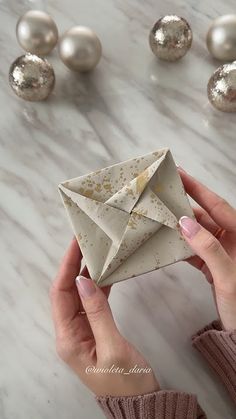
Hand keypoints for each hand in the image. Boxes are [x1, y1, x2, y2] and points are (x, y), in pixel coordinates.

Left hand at [50, 238, 158, 396]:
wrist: (141, 403)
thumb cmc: (127, 381)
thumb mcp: (112, 347)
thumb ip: (97, 313)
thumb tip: (82, 281)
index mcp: (68, 339)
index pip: (60, 295)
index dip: (66, 268)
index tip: (75, 245)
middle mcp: (70, 332)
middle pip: (67, 292)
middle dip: (74, 266)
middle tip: (85, 242)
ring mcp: (83, 331)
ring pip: (81, 295)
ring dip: (87, 274)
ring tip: (96, 252)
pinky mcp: (96, 330)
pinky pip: (94, 303)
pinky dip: (100, 287)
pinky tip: (107, 273)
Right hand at [178, 168, 235, 330]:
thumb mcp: (228, 276)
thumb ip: (208, 248)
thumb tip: (184, 223)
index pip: (217, 205)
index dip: (198, 189)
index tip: (180, 174)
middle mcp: (231, 240)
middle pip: (204, 217)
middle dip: (183, 206)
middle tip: (162, 193)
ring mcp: (221, 253)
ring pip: (196, 233)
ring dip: (179, 227)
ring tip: (158, 216)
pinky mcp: (213, 266)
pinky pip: (194, 250)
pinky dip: (180, 246)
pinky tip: (165, 243)